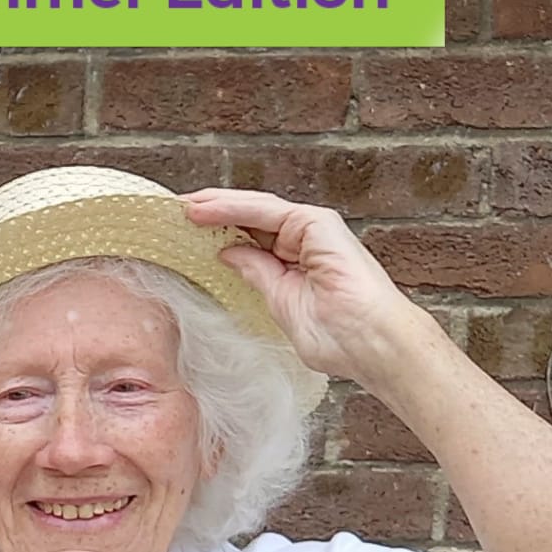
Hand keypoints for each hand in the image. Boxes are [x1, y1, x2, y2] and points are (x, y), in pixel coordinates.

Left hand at [183, 190, 422, 384]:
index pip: (249, 241)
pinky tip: (204, 208)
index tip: (183, 232)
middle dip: (211, 214)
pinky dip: (232, 207)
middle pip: (249, 220)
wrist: (376, 346)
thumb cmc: (342, 340)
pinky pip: (265, 211)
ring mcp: (312, 229)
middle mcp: (304, 241)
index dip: (217, 233)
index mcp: (297, 263)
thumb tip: (227, 254)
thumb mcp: (282, 305)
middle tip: (174, 211)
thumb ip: (257, 275)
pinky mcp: (317, 223)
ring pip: (253, 210)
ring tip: (181, 206)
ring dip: (215, 206)